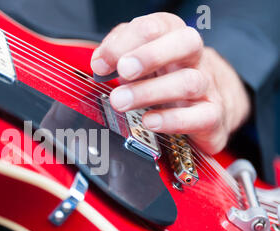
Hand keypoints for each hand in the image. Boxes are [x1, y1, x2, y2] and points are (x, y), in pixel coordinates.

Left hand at [90, 13, 250, 153]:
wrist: (210, 103)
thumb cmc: (168, 77)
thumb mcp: (141, 58)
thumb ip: (118, 53)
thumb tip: (100, 62)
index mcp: (173, 37)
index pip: (155, 26)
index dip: (125, 43)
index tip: (102, 64)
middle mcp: (194, 59)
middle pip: (185, 43)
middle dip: (151, 55)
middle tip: (123, 70)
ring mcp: (206, 87)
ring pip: (188, 83)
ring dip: (149, 92)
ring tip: (121, 101)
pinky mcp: (212, 116)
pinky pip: (199, 117)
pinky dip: (172, 120)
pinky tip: (149, 122)